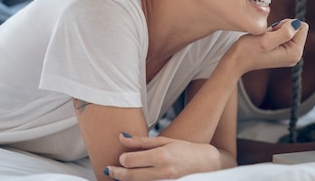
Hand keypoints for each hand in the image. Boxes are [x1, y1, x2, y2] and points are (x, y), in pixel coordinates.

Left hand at [104, 133, 228, 180]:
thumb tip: (122, 137)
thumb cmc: (185, 149)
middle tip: (110, 170)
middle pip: (130, 176)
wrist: (204, 163)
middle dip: (116, 173)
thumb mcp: (164, 140)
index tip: (121, 156)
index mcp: (161, 155)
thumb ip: (141, 141)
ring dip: (125, 180)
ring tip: (120, 175)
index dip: (122, 159)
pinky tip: (135, 177)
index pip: (130, 161)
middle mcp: (162, 171)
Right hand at [225, 18, 307, 75]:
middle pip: (298, 28)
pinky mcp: (283, 52)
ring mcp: (289, 55)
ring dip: (277, 30)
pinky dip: (274, 33)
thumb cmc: (248, 50)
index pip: (302, 26)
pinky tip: (265, 40)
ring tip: (265, 38)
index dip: (286, 24)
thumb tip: (298, 24)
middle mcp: (296, 56)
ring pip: (290, 30)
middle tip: (268, 35)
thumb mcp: (266, 39)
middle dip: (282, 27)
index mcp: (295, 53)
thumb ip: (284, 32)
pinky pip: (284, 34)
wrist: (236, 61)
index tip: (273, 32)